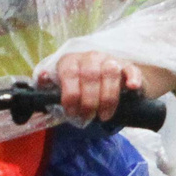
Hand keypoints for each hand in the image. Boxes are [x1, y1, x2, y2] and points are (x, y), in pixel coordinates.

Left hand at [50, 52, 175, 121]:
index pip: (69, 73)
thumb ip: (48, 85)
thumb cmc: (78, 88)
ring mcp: (110, 60)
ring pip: (110, 72)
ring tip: (104, 116)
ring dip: (108, 97)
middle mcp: (90, 57)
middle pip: (90, 75)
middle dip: (89, 101)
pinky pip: (131, 69)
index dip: (71, 95)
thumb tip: (43, 78)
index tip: (73, 113)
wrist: (103, 83)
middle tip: (88, 118)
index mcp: (71, 61)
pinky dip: (133, 78)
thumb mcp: (59, 87)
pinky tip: (132, 88)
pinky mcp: (128, 67)